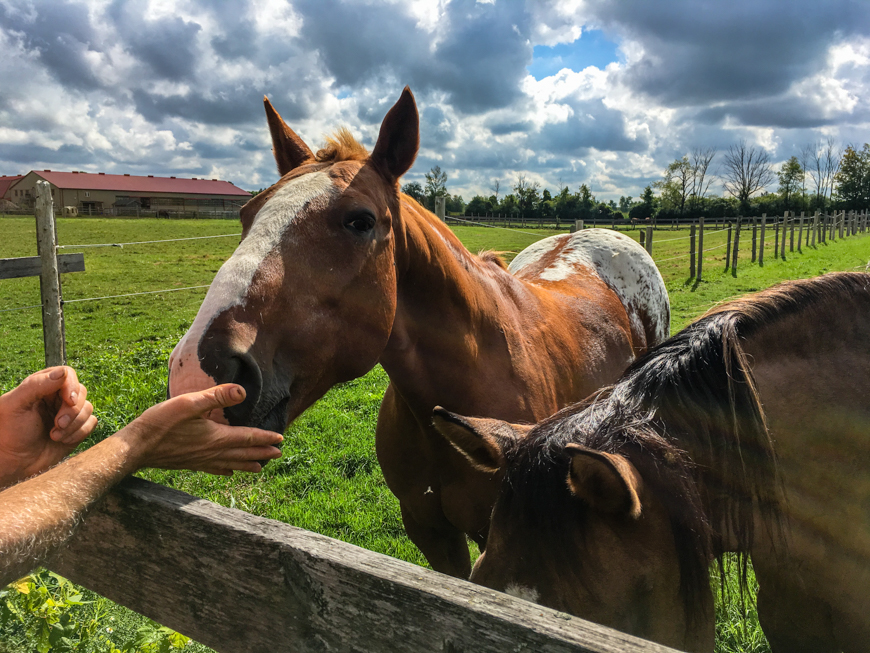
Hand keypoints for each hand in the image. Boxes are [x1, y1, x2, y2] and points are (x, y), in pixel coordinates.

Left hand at [0, 366, 95, 484]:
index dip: (72, 386)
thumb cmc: (9, 433)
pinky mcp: (77, 428)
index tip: (69, 401)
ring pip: (88, 408)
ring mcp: (68, 413)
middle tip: (57, 424)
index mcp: (41, 386)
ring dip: (74, 425)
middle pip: (81, 392)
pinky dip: (79, 433)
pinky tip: (62, 440)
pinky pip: (92, 423)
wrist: (15, 463)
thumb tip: (63, 372)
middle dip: (72, 411)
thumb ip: (36, 385)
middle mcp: (57, 397)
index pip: (67, 374)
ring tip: (55, 436)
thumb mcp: (15, 405)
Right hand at [117, 384, 282, 475]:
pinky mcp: (189, 464)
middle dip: (262, 453)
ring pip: (231, 463)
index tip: (281, 439)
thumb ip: (217, 397)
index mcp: (217, 437)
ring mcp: (201, 460)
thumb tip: (243, 392)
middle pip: (243, 453)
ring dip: (247, 464)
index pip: (247, 438)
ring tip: (260, 468)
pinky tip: (227, 472)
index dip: (265, 438)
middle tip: (278, 454)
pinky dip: (225, 469)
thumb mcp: (190, 403)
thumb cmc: (161, 423)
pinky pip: (214, 468)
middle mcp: (212, 452)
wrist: (137, 447)